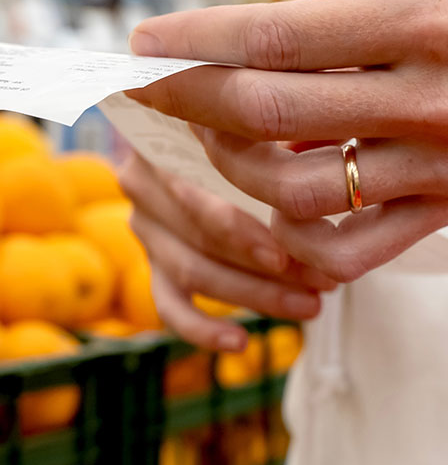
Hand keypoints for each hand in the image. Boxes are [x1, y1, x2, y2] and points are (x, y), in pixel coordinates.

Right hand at [119, 151, 335, 350]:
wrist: (228, 141)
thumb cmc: (263, 131)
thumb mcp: (268, 122)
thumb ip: (277, 143)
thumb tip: (319, 185)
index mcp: (162, 142)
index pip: (193, 197)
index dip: (238, 230)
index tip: (285, 253)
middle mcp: (142, 183)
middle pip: (198, 238)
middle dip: (265, 268)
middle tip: (323, 283)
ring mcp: (145, 226)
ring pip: (192, 272)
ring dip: (254, 296)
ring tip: (310, 307)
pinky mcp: (154, 263)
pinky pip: (169, 305)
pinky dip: (202, 329)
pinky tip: (239, 342)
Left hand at [128, 0, 447, 281]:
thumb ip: (360, 8)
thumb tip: (271, 42)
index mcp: (426, 24)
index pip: (273, 36)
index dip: (193, 39)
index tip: (141, 37)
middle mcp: (432, 100)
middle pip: (265, 110)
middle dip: (184, 95)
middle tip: (141, 81)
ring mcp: (442, 165)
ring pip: (292, 189)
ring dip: (232, 164)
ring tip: (214, 135)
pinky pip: (347, 249)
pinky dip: (294, 236)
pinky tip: (272, 203)